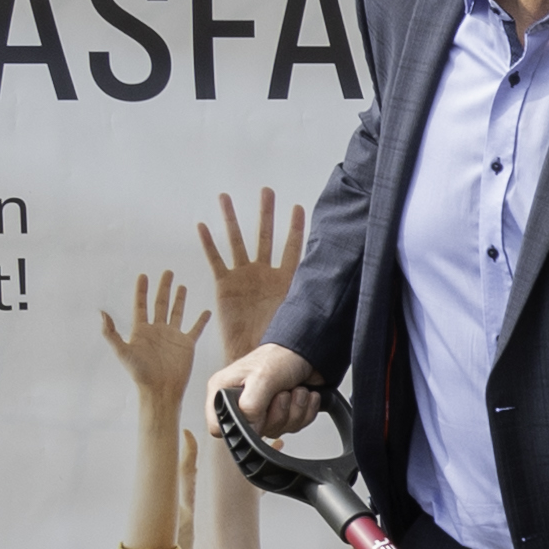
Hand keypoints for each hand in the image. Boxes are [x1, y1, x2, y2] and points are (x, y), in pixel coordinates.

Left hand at [99, 269, 199, 403]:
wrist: (161, 389)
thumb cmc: (141, 373)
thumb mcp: (122, 351)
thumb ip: (111, 333)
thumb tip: (101, 313)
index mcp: (142, 330)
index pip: (141, 305)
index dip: (141, 290)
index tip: (143, 276)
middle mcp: (157, 330)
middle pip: (160, 303)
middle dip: (163, 288)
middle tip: (167, 272)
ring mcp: (172, 336)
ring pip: (176, 312)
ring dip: (179, 299)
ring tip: (181, 286)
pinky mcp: (186, 344)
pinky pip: (194, 329)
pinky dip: (200, 320)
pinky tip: (205, 311)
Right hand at [197, 190, 305, 357]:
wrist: (253, 358)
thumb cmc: (279, 343)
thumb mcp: (299, 319)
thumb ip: (313, 305)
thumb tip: (346, 298)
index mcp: (285, 280)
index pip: (293, 248)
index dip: (295, 229)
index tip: (298, 207)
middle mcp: (264, 274)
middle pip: (264, 236)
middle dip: (265, 214)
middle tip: (266, 190)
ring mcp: (243, 277)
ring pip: (236, 241)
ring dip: (231, 219)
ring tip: (225, 197)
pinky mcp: (225, 285)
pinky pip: (215, 260)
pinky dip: (208, 244)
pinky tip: (203, 226)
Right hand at [216, 341, 323, 439]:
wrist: (308, 352)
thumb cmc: (280, 356)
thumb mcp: (263, 377)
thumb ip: (251, 405)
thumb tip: (249, 429)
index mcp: (223, 392)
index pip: (218, 427)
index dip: (239, 427)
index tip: (257, 414)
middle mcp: (239, 403)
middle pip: (254, 432)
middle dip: (277, 414)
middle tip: (281, 393)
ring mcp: (261, 411)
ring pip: (278, 430)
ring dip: (294, 410)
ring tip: (293, 389)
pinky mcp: (280, 414)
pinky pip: (295, 427)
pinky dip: (305, 411)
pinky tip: (303, 394)